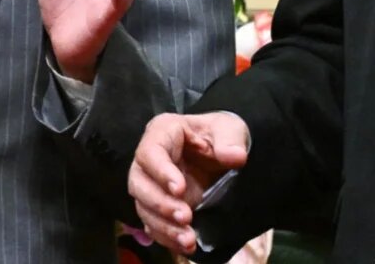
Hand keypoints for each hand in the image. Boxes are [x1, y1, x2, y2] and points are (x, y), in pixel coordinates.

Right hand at [128, 111, 249, 254]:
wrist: (222, 154)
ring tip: (188, 239)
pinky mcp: (158, 206)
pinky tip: (185, 246)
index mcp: (162, 133)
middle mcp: (149, 160)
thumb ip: (230, 140)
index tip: (180, 189)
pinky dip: (167, 237)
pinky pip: (153, 224)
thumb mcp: (229, 128)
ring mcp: (152, 185)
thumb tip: (235, 156)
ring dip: (163, 226)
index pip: (151, 151)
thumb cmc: (220, 135)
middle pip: (139, 183)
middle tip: (186, 216)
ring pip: (144, 207)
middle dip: (160, 204)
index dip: (161, 172)